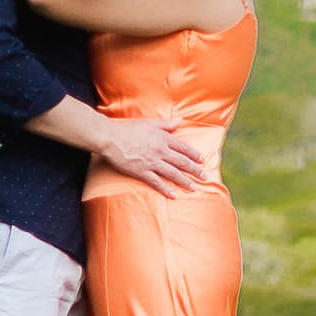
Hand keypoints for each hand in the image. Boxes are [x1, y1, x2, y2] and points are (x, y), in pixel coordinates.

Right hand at [91, 117, 210, 197]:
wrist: (110, 137)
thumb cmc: (127, 128)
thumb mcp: (149, 123)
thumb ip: (166, 124)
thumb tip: (180, 121)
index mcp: (163, 138)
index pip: (183, 148)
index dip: (194, 155)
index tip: (202, 160)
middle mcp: (160, 151)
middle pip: (182, 162)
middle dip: (195, 170)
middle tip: (205, 177)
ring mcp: (151, 162)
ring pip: (172, 173)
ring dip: (185, 181)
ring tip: (194, 187)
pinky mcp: (141, 172)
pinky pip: (157, 182)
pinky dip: (166, 189)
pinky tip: (174, 195)